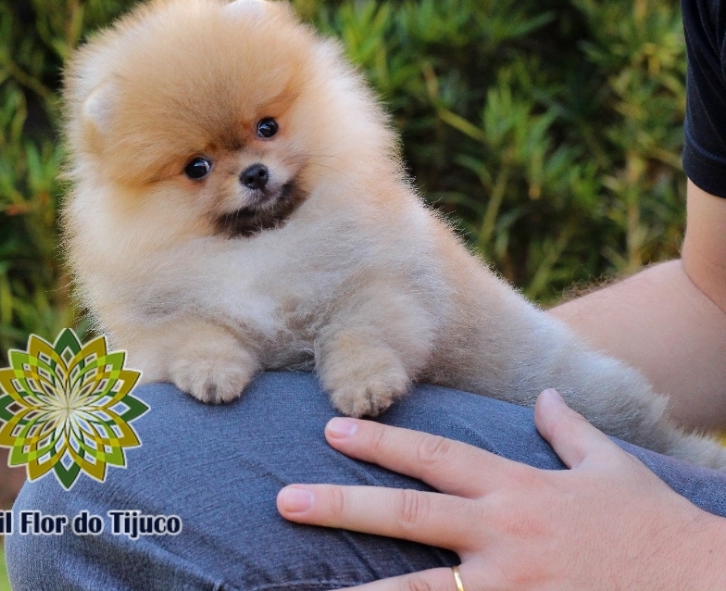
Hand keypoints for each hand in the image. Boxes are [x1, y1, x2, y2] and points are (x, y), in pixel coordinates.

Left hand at [277, 389, 725, 589]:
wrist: (702, 584)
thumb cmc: (652, 526)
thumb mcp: (608, 465)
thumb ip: (568, 429)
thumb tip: (543, 396)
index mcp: (517, 489)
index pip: (435, 456)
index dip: (383, 441)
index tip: (334, 429)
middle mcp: (505, 535)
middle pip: (411, 516)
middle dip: (345, 504)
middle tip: (285, 500)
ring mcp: (512, 588)